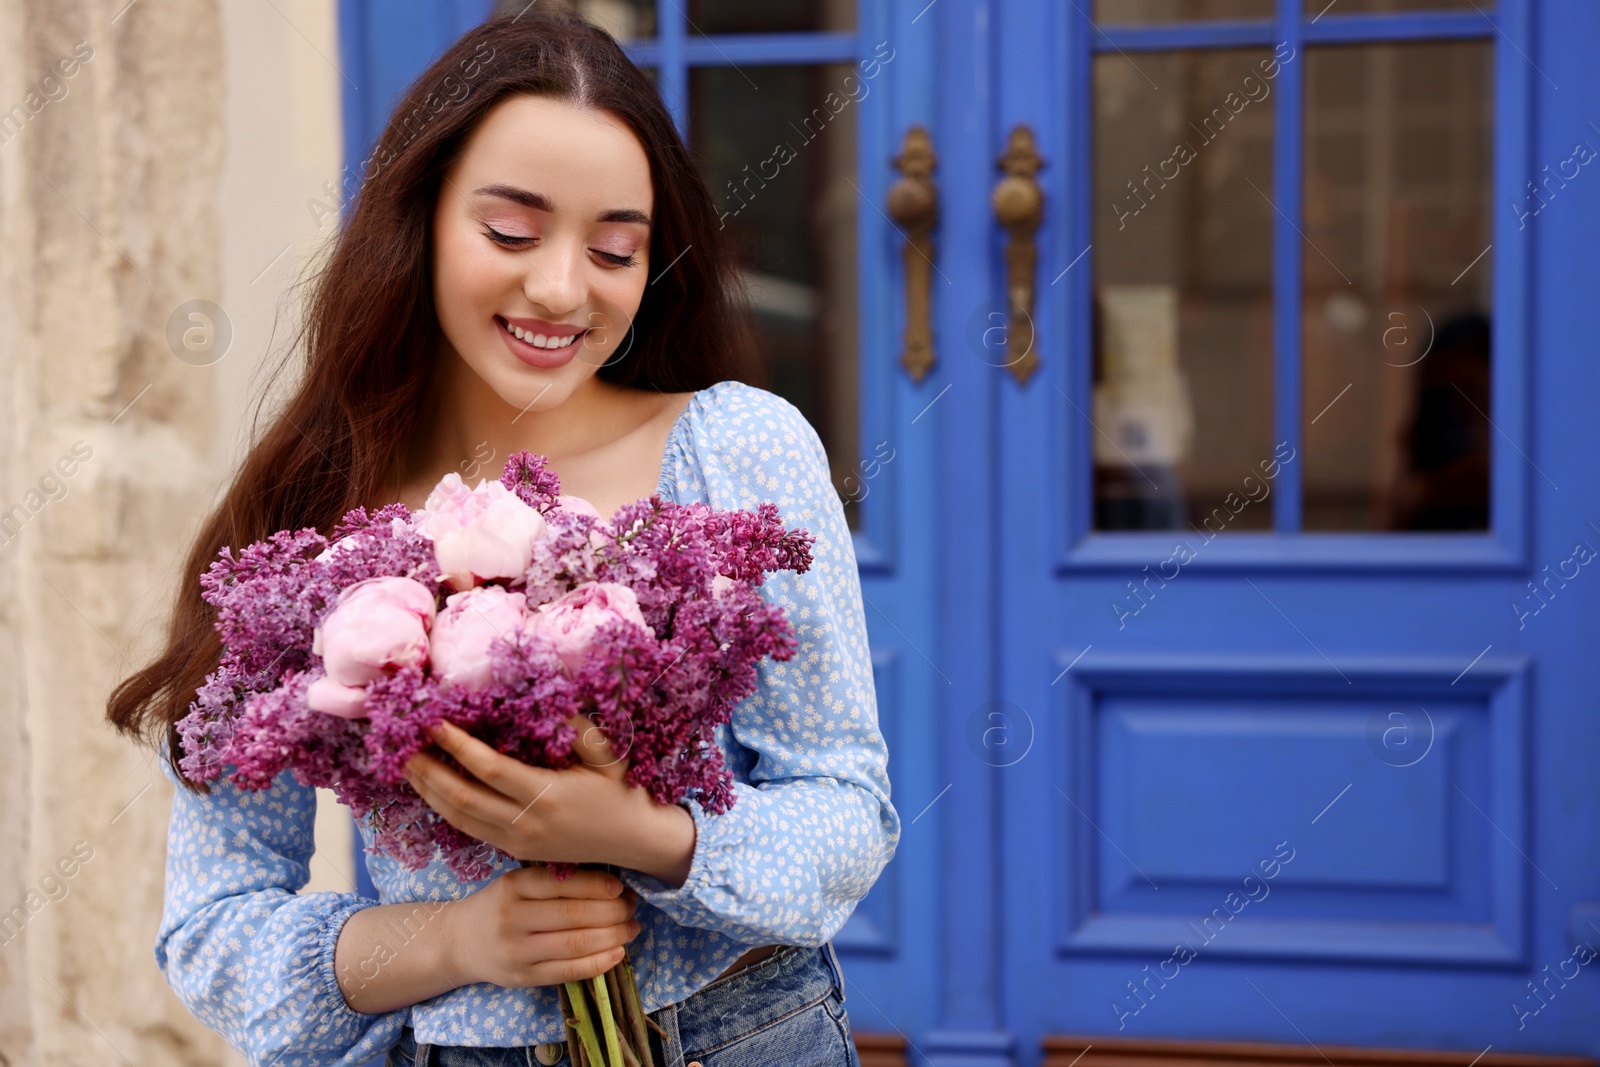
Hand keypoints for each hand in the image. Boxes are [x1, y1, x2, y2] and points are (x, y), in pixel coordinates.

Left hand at [402, 714, 695, 881]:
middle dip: (428, 770)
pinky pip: (471, 830)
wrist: (634, 842)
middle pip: (462, 798)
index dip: (457, 746)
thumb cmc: (621, 790)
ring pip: (459, 819)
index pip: (489, 769)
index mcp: (548, 795)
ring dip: (429, 792)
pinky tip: (433, 790)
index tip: (434, 722)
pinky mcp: (515, 852)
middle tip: (401, 745)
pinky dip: (446, 809)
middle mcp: (527, 823)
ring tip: (406, 766)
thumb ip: (578, 726)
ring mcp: (518, 842)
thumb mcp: (607, 754)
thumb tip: (546, 693)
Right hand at [442, 863, 640, 987]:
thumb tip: (611, 881)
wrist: (459, 942)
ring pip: (576, 944)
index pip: (562, 884)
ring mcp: (517, 952)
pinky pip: (569, 971)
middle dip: (613, 911)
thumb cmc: (499, 906)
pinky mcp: (524, 978)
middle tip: (632, 907)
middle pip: (574, 915)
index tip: (620, 887)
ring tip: (631, 928)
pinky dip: (600, 963)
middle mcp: (512, 919)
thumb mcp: (516, 883)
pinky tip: (618, 952)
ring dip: (613, 936)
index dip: (597, 885)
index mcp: (512, 887)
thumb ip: (553, 881)